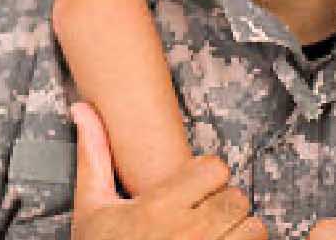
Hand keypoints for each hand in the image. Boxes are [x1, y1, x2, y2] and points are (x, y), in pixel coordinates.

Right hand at [70, 102, 267, 239]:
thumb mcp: (91, 207)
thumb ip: (94, 157)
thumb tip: (83, 109)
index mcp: (158, 208)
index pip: (215, 169)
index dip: (205, 175)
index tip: (191, 187)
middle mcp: (188, 234)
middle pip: (236, 197)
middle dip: (222, 202)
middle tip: (201, 214)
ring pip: (253, 227)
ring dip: (238, 229)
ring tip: (213, 233)